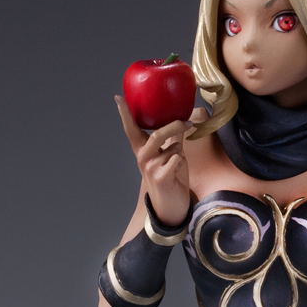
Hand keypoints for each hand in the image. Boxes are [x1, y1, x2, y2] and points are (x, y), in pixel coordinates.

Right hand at [116, 95, 207, 227]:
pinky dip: (182, 163)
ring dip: (180, 154)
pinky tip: (177, 175)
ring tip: (176, 167)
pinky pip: (178, 158)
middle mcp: (142, 157)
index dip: (125, 114)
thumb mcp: (170, 157)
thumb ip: (172, 140)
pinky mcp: (160, 177)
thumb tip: (180, 122)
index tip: (118, 98)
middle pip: (158, 133)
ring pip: (173, 147)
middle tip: (187, 122)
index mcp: (141, 151)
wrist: (171, 208)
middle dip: (175, 125)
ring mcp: (150, 167)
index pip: (131, 129)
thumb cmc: (172, 180)